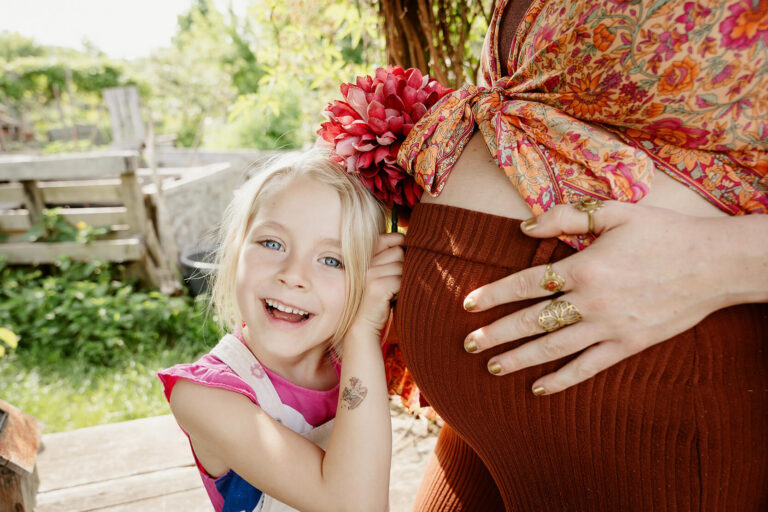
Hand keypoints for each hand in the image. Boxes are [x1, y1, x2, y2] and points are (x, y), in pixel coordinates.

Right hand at [352, 232, 403, 334]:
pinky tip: (394, 298)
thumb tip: (410, 243)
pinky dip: (402, 290)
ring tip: (394, 292)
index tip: (405, 251)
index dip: (400, 241)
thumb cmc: (379, 301)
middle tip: (397, 282)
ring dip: (404, 280)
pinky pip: (401, 281)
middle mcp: (368, 264)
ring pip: (402, 267)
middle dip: (404, 266)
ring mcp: (371, 274)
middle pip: (399, 252)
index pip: (388, 238)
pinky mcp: (378, 286)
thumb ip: (391, 261)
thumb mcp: (383, 276)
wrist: (363, 325)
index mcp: (367, 258)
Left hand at [462, 201, 750, 394]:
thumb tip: (523, 226)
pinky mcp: (629, 345)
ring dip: (520, 359)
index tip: (468, 304)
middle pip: (532, 321)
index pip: (526, 284)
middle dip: (496, 333)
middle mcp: (592, 302)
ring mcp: (610, 327)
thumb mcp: (614, 212)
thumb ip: (566, 217)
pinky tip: (539, 388)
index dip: (494, 294)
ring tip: (492, 367)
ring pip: (554, 348)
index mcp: (584, 267)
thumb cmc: (663, 232)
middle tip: (468, 344)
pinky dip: (562, 379)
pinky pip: (588, 367)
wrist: (716, 263)